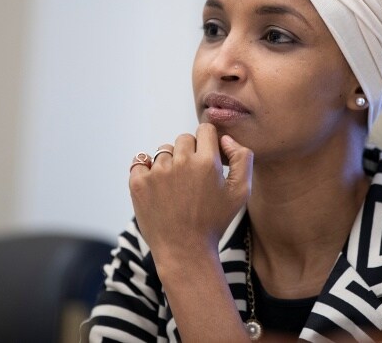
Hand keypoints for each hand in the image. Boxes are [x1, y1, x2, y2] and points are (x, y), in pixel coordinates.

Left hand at [128, 123, 252, 264]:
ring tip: (176, 188)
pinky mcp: (138, 183)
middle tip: (193, 177)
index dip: (208, 141)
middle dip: (190, 152)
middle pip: (184, 138)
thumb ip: (243, 158)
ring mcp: (157, 173)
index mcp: (207, 162)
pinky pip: (141, 162)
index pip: (205, 129)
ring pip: (164, 151)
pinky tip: (158, 188)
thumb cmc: (215, 221)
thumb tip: (226, 139)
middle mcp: (181, 162)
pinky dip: (147, 171)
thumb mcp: (241, 192)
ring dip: (170, 163)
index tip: (208, 157)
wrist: (184, 251)